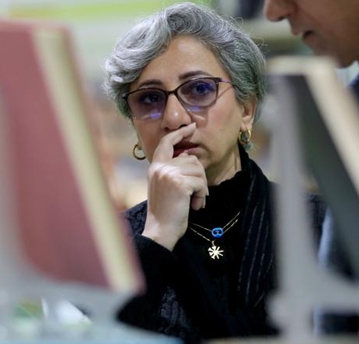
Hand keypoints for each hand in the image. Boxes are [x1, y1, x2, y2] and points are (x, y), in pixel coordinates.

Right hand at [141, 123, 207, 250]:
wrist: (161, 231)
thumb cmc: (166, 211)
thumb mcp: (165, 186)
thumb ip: (173, 170)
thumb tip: (188, 155)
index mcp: (155, 167)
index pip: (167, 143)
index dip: (180, 134)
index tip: (191, 127)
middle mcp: (160, 168)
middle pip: (192, 159)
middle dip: (199, 177)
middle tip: (195, 195)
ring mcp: (169, 174)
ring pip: (199, 170)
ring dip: (202, 188)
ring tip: (193, 202)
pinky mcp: (180, 183)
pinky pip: (201, 183)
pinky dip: (203, 196)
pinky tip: (195, 206)